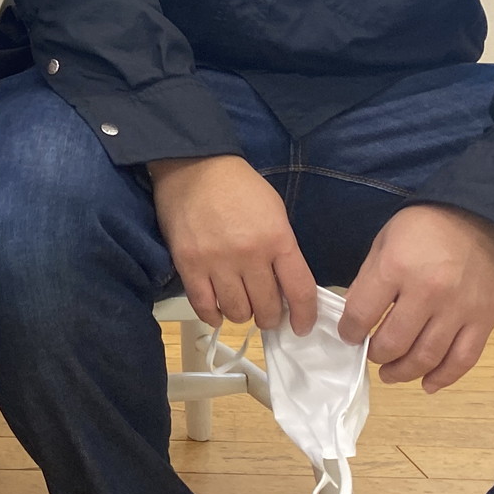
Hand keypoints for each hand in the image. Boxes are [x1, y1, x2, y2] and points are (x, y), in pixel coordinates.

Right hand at [148, 154, 316, 332]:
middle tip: (267, 313)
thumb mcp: (274, 212)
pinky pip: (204, 305)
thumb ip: (282, 250)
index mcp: (277, 239)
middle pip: (267, 307)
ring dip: (243, 314)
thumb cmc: (240, 187)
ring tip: (241, 305)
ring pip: (237, 312)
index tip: (301, 326)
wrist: (194, 166)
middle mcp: (250, 255)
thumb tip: (285, 288)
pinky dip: (213, 315)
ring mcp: (217, 262)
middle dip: (271, 317)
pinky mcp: (189, 264)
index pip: (300, 291)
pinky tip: (218, 311)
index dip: (304, 316)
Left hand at [339, 203, 493, 392]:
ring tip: (390, 373)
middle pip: (393, 342)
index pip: (362, 314)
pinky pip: (462, 360)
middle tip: (371, 354)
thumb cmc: (428, 225)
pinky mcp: (484, 321)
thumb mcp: (386, 239)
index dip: (349, 331)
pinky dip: (443, 378)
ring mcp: (458, 310)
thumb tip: (356, 315)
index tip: (349, 335)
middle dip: (375, 354)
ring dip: (403, 372)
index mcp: (396, 267)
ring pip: (426, 358)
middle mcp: (427, 293)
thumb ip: (371, 278)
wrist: (486, 215)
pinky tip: (427, 384)